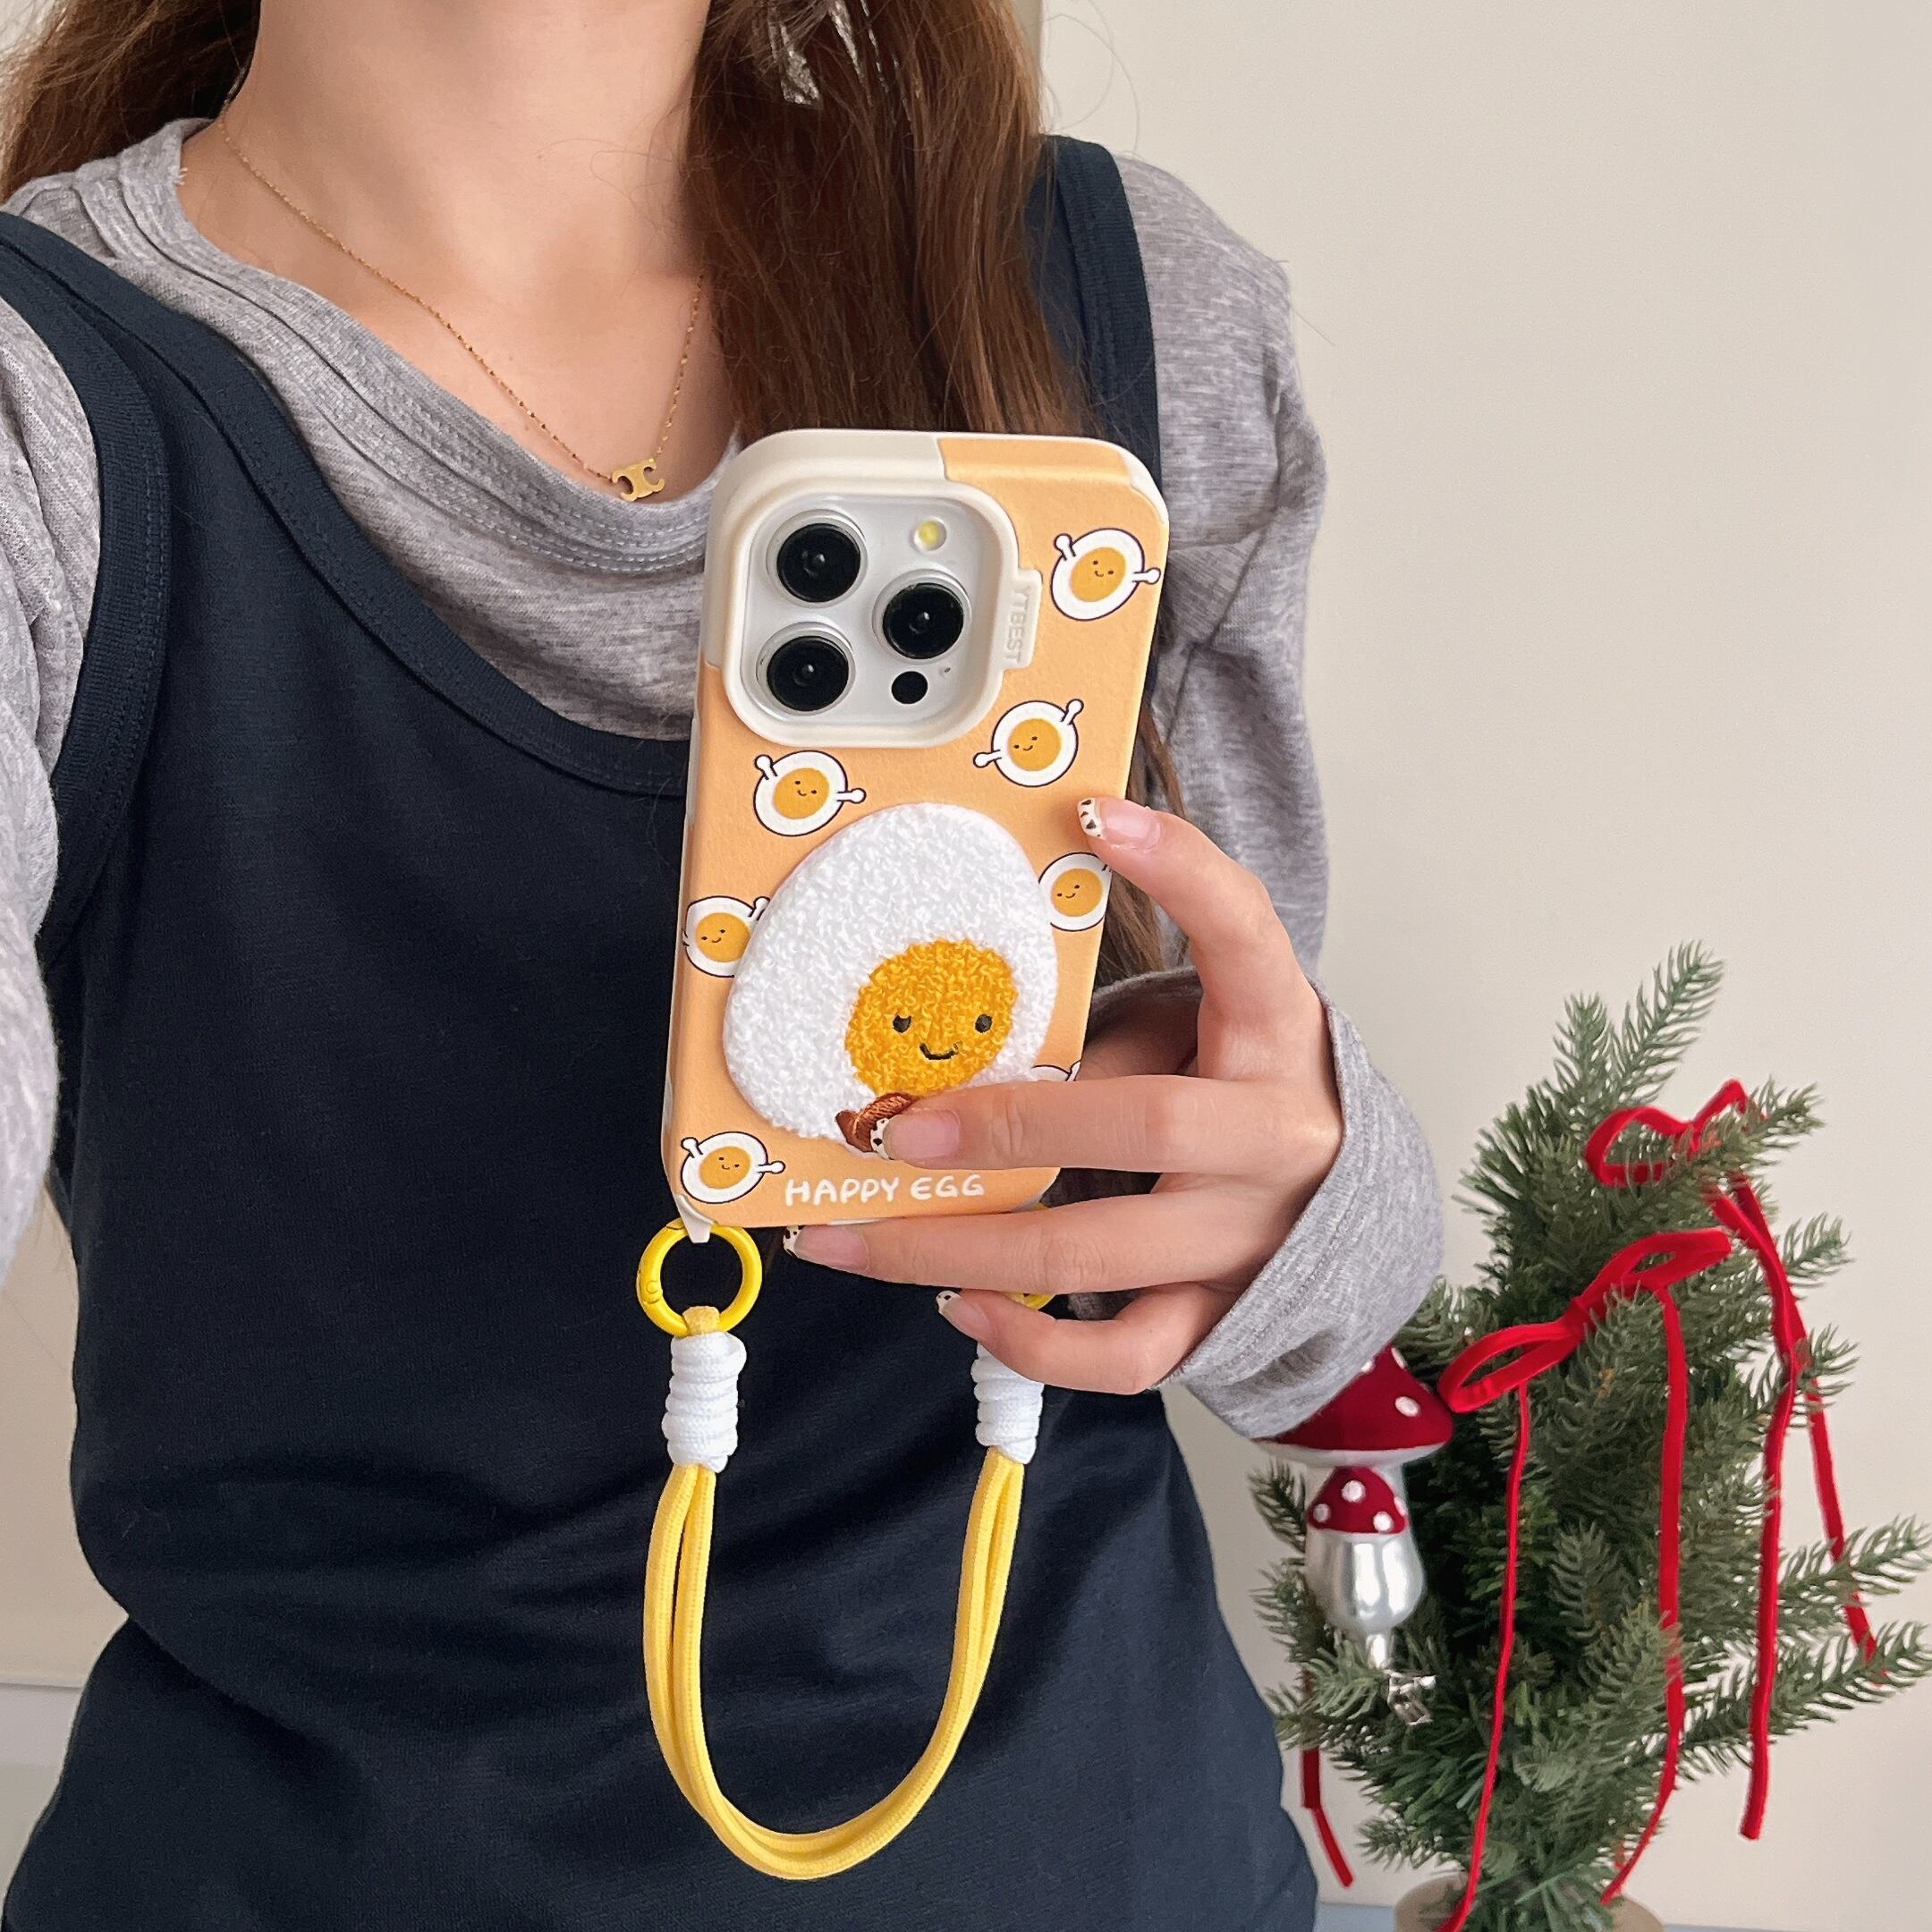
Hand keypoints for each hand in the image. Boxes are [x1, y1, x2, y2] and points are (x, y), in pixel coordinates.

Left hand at [787, 796, 1343, 1393]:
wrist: (1336, 1199)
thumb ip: (1101, 1042)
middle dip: (1003, 1128)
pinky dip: (1035, 1346)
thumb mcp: (1187, 1029)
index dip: (1180, 870)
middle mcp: (1277, 1136)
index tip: (1098, 814)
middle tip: (890, 1132)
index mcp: (1276, 1030)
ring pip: (1098, 1256)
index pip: (1245, 933)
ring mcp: (1251, 1239)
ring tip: (853, 1240)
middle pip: (1141, 1125)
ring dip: (959, 1248)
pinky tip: (961, 1308)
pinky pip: (1128, 1354)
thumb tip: (953, 1088)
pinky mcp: (1223, 1316)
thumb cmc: (1229, 1083)